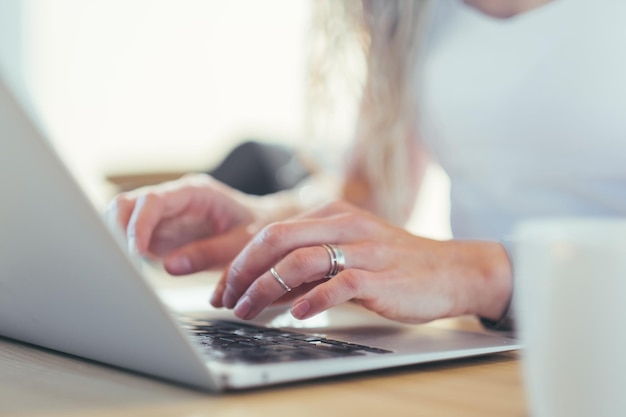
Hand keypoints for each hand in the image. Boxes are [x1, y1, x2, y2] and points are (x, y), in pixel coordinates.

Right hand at [106, 173, 259, 273]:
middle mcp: (174, 199)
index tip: (135, 251)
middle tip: (126, 264)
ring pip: (123, 217)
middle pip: (128, 204)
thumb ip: (208, 253)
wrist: (264, 226)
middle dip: (118, 231)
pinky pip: (131, 235)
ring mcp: (164, 215)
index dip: (138, 224)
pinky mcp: (160, 232)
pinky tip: (134, 270)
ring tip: (129, 269)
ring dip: (118, 240)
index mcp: (195, 192)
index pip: (153, 200)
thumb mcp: (241, 243)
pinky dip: (125, 251)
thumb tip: (169, 266)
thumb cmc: (256, 229)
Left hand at [210, 200, 512, 323]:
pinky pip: (336, 285)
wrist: (449, 270)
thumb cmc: (393, 264)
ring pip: (298, 262)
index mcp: (330, 214)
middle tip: (224, 298)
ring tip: (247, 310)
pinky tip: (296, 315)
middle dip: (240, 271)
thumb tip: (263, 290)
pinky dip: (311, 300)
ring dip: (264, 288)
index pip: (270, 232)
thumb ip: (307, 267)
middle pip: (275, 239)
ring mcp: (360, 249)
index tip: (220, 287)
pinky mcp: (378, 276)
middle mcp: (342, 224)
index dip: (237, 260)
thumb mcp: (346, 254)